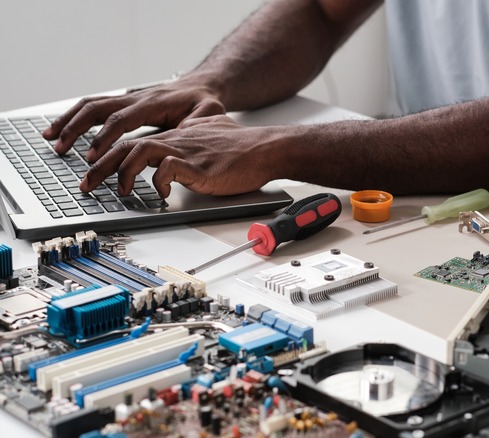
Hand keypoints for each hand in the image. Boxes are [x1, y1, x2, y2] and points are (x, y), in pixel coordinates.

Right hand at [42, 74, 224, 162]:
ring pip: (90, 105)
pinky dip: (74, 117)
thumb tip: (185, 136)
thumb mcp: (209, 113)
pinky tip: (61, 130)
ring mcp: (127, 97)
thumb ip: (198, 125)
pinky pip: (93, 106)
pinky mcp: (123, 101)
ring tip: (51, 139)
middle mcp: (136, 97)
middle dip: (77, 129)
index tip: (92, 155)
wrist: (202, 84)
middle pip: (98, 109)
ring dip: (69, 121)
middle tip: (62, 149)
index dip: (105, 137)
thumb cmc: (206, 102)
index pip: (123, 119)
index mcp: (154, 103)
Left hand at [80, 115, 278, 197]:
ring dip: (122, 171)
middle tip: (86, 185)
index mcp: (178, 136)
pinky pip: (168, 168)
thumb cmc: (246, 147)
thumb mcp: (214, 133)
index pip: (134, 139)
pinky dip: (158, 181)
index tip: (95, 170)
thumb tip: (190, 137)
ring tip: (119, 190)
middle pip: (127, 145)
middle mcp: (177, 141)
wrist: (268, 149)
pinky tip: (161, 193)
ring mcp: (187, 152)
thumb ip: (197, 134)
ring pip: (140, 151)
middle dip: (100, 165)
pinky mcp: (199, 166)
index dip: (109, 155)